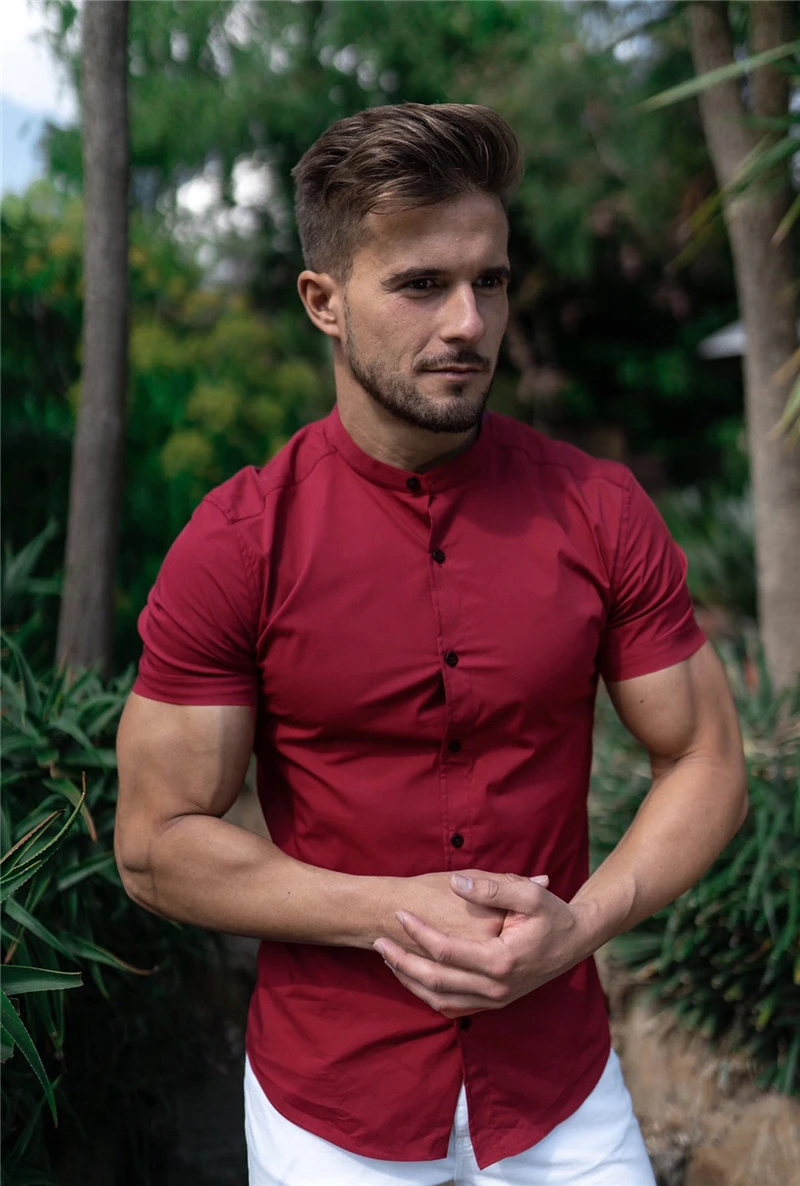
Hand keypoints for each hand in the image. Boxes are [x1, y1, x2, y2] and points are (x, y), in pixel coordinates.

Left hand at [373, 872, 594, 1018]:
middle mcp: (496, 988)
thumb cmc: (552, 913)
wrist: (575, 942)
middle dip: (402, 961)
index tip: (398, 914)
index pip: (446, 951)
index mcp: (502, 960)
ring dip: (410, 981)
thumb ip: (491, 887)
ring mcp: (495, 1001)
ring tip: (388, 958)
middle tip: (377, 941)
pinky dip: (428, 995)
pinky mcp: (494, 1004)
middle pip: (435, 981)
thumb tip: (455, 881)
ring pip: (440, 1000)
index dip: (418, 932)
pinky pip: (452, 1008)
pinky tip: (412, 976)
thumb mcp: (529, 893)